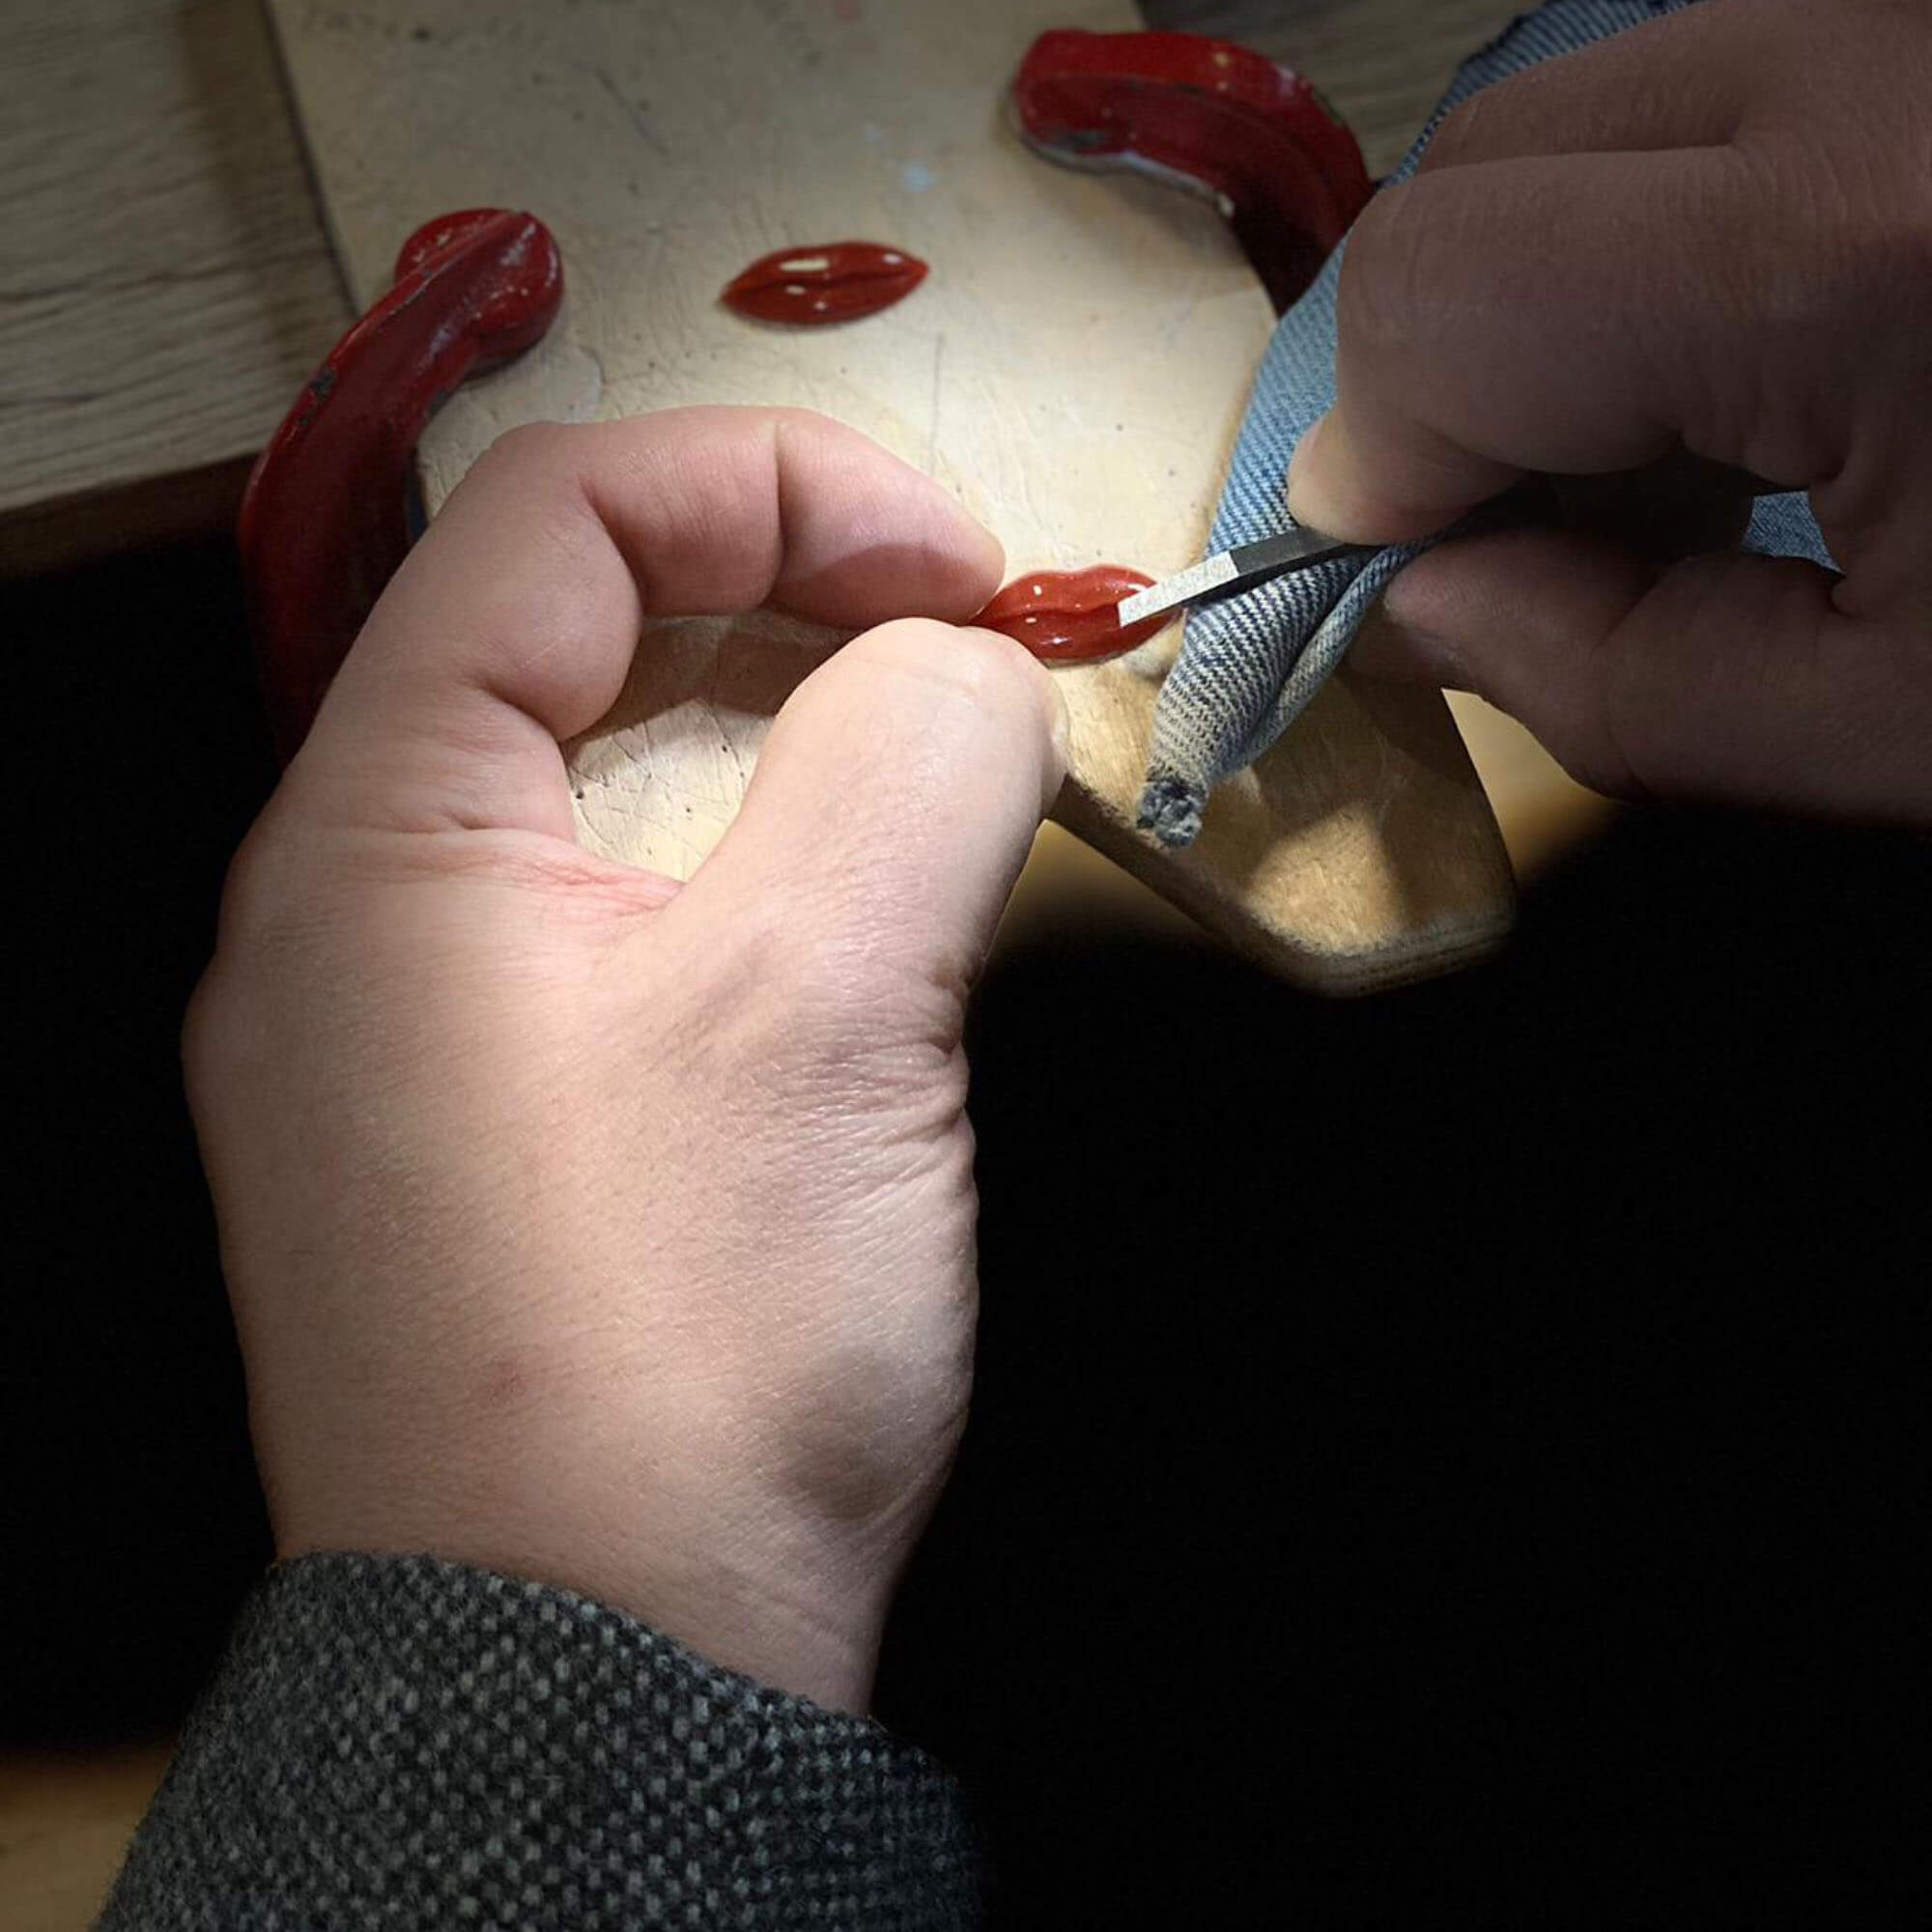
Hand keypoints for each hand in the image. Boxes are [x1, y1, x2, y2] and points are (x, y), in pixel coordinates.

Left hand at [184, 407, 1063, 1712]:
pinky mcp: (481, 1131)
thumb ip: (908, 762)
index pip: (554, 517)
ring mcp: (404, 1030)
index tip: (964, 570)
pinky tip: (844, 932)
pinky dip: (741, 871)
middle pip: (566, 639)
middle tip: (968, 656)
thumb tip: (965, 662)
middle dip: (785, 602)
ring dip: (774, 742)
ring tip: (932, 787)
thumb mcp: (824, 1010)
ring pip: (597, 788)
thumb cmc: (686, 1335)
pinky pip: (610, 923)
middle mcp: (351, 910)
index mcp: (377, 830)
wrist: (597, 1683)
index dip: (776, 484)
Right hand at [1287, 0, 1931, 819]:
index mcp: (1869, 239)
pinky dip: (1656, 245)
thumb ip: (1612, 680)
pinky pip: (1705, 111)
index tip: (1400, 580)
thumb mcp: (1893, 740)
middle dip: (1442, 368)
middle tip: (1517, 528)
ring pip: (1584, 119)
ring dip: (1545, 302)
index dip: (1374, 459)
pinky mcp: (1931, 47)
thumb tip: (1417, 606)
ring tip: (1665, 464)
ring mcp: (1920, 28)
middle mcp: (1890, 56)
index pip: (1448, 284)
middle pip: (1485, 164)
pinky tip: (1756, 382)